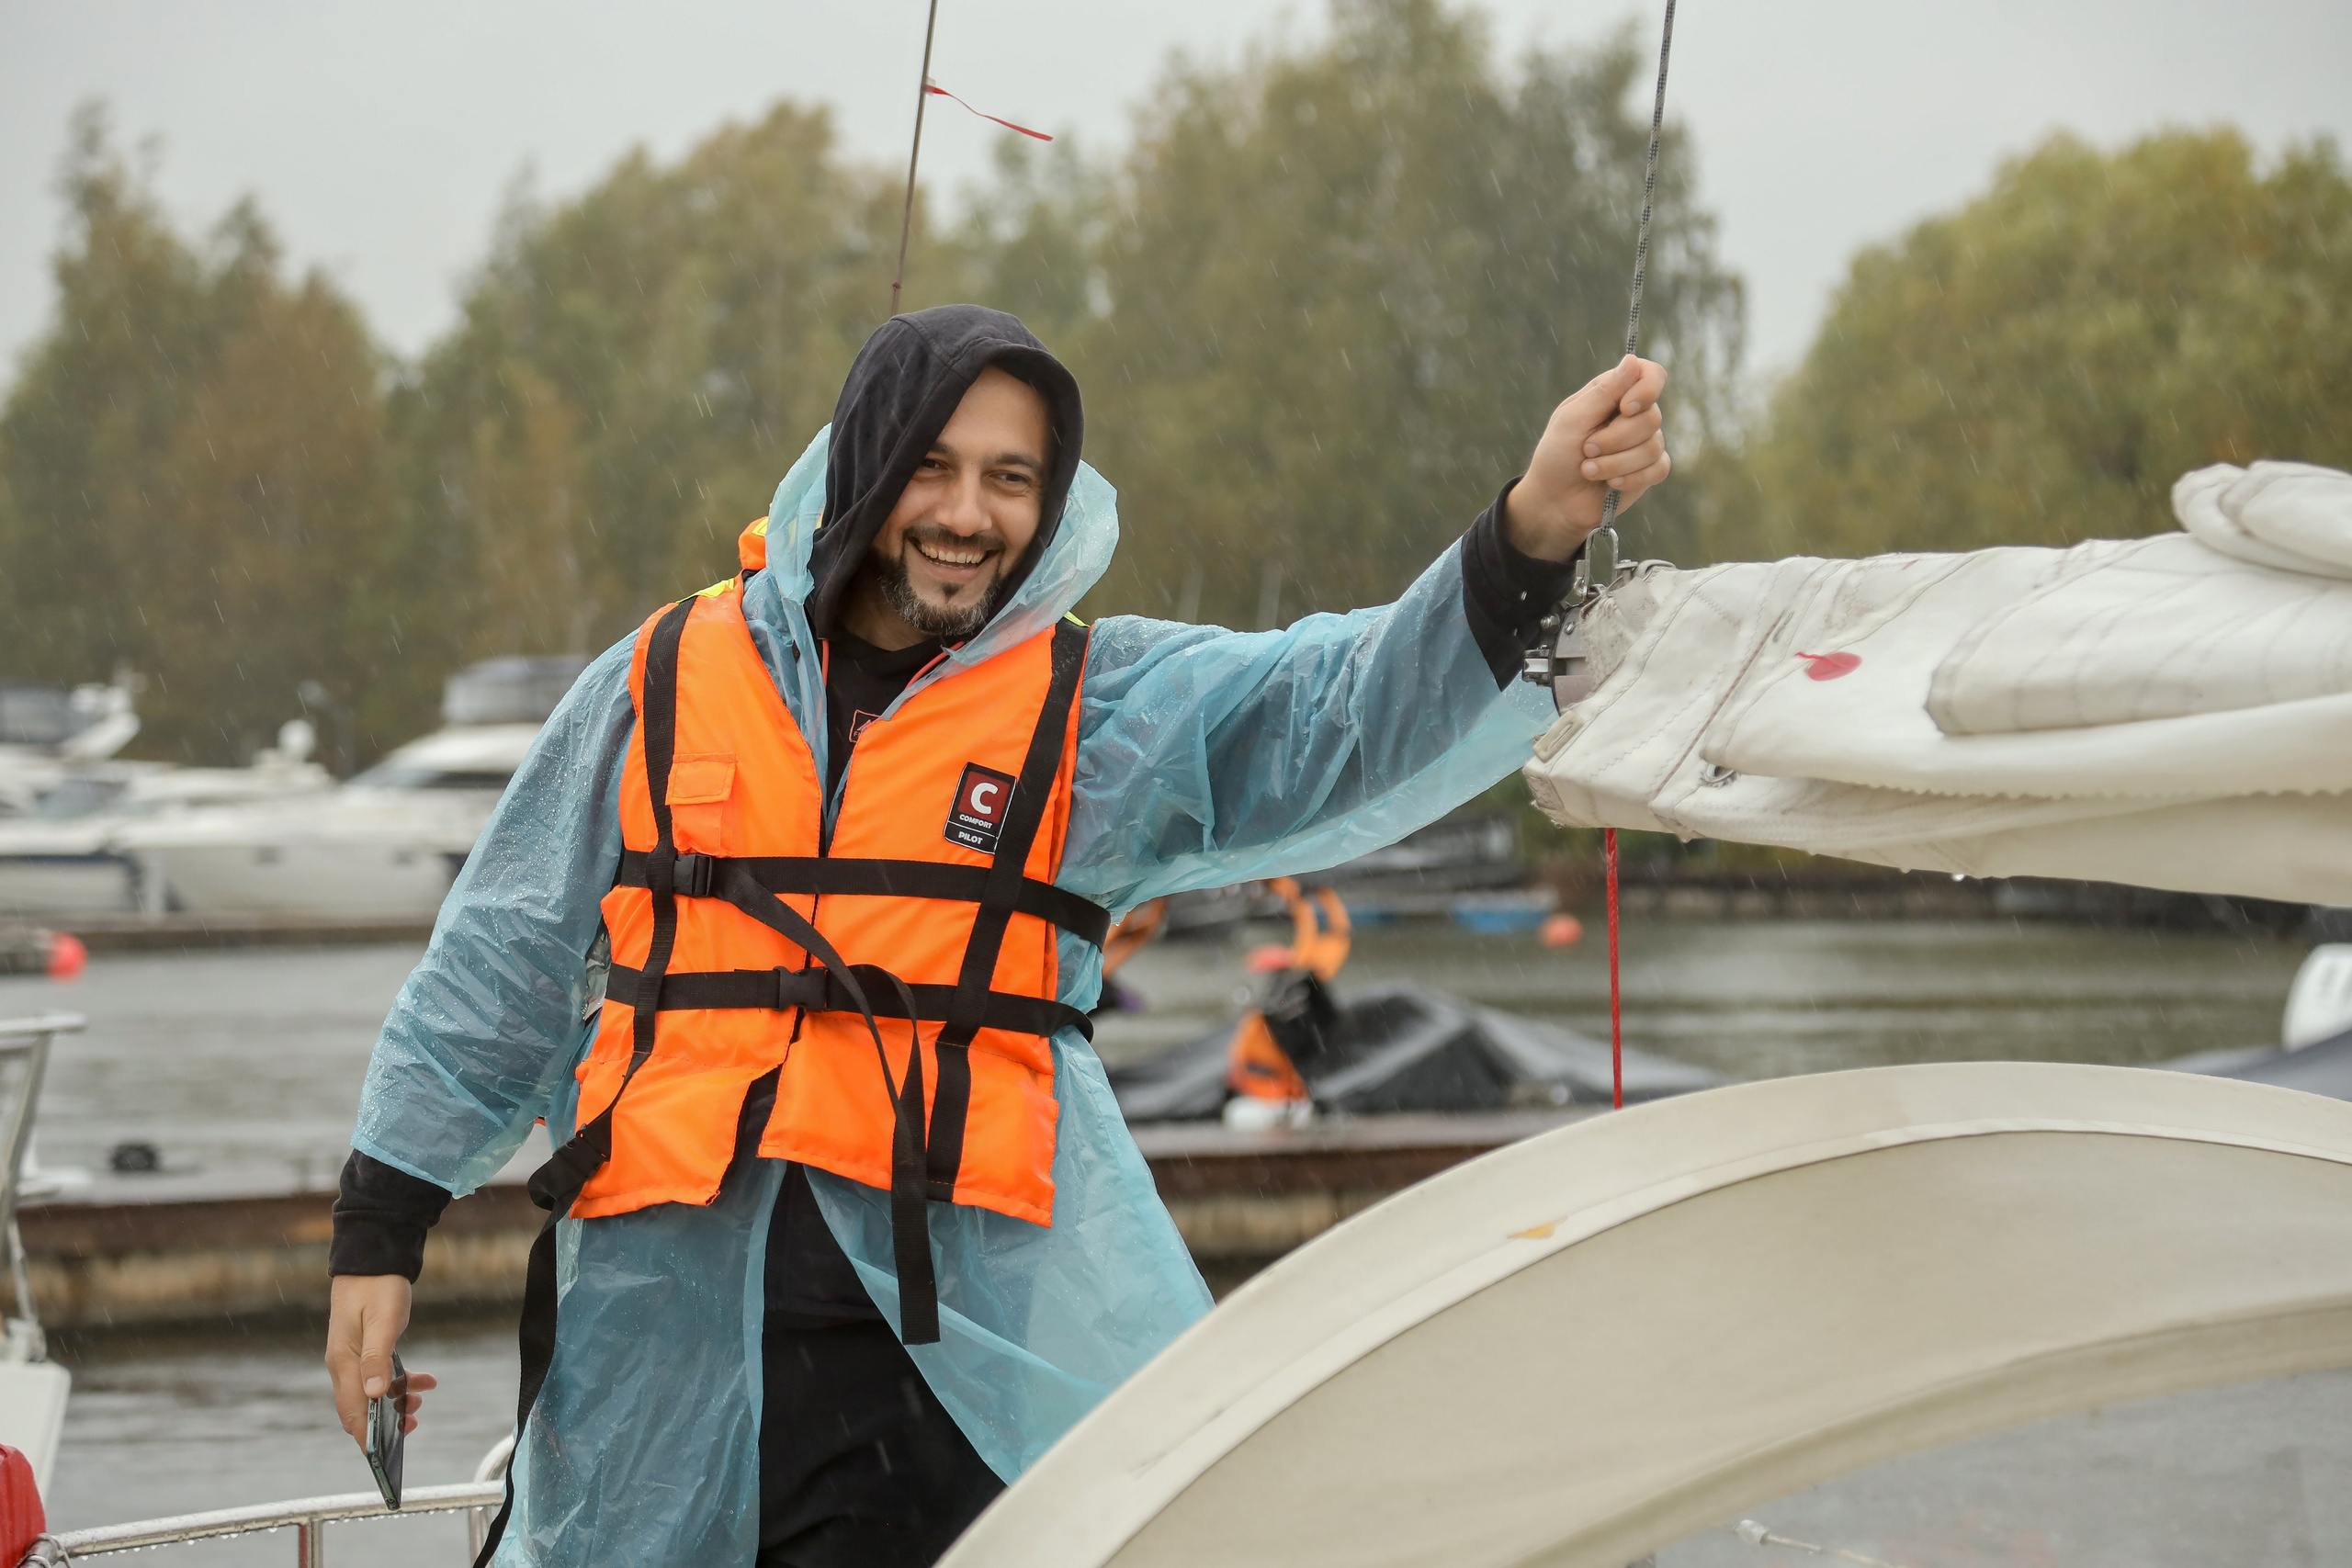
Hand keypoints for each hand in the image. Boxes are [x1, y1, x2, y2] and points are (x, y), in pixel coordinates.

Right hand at [326, 1274, 436, 1442]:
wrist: (373, 1257)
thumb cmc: (378, 1287)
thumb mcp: (384, 1322)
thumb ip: (378, 1358)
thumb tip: (376, 1394)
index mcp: (344, 1362)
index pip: (352, 1412)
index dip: (366, 1437)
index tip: (384, 1456)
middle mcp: (344, 1364)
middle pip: (360, 1408)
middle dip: (384, 1423)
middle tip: (414, 1423)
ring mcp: (353, 1357)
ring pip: (372, 1392)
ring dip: (395, 1401)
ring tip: (421, 1399)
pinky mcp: (365, 1348)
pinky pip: (380, 1374)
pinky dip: (400, 1381)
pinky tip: (424, 1379)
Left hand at [1502, 354, 1670, 561]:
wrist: (1554, 500)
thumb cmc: (1556, 455)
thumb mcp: (1572, 419)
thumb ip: (1604, 392)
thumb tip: (1632, 359)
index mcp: (1614, 393)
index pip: (1651, 375)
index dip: (1646, 389)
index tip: (1625, 408)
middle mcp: (1633, 414)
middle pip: (1651, 417)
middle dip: (1614, 439)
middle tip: (1586, 449)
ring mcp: (1644, 442)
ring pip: (1653, 446)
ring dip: (1615, 462)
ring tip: (1588, 469)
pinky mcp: (1649, 470)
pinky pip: (1658, 469)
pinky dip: (1631, 478)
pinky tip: (1611, 483)